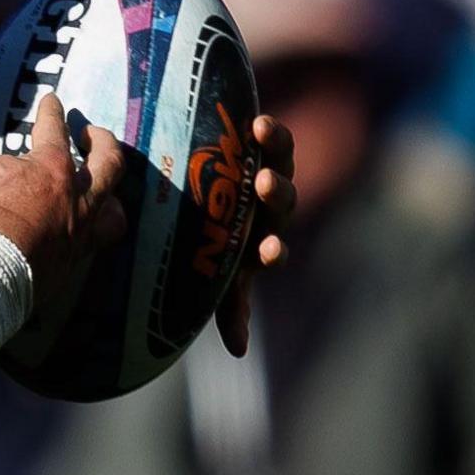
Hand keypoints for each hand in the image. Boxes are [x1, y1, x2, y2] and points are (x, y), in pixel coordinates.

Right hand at [0, 70, 125, 305]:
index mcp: (50, 169)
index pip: (56, 129)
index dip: (53, 111)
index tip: (52, 102)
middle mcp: (76, 198)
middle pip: (107, 162)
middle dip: (102, 143)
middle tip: (94, 134)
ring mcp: (79, 233)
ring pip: (114, 209)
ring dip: (112, 195)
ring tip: (107, 191)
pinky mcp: (74, 264)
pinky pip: (98, 245)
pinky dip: (96, 234)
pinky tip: (85, 235)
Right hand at [216, 114, 296, 356]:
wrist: (192, 186)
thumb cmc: (200, 241)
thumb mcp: (208, 273)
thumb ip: (228, 307)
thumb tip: (239, 352)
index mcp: (253, 251)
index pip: (268, 257)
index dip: (271, 254)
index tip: (268, 252)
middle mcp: (268, 217)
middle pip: (280, 210)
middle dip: (277, 197)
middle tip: (265, 186)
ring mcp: (270, 181)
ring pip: (282, 173)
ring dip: (275, 161)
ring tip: (260, 148)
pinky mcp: (268, 150)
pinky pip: (277, 142)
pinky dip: (272, 134)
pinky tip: (258, 123)